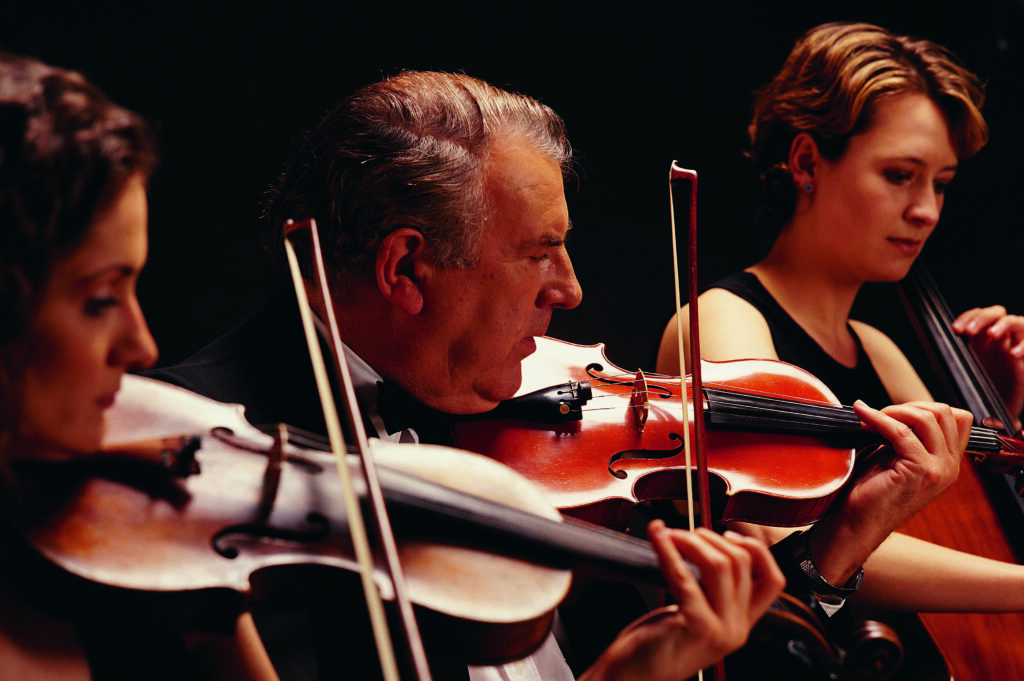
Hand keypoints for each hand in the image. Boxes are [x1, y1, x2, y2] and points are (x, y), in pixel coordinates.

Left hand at [579, 523, 783, 680]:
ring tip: (670, 536)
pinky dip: (668, 549)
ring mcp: (720, 629)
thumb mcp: (697, 617)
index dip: (757, 550)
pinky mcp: (695, 625)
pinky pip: (684, 575)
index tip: (730, 534)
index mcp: (742, 625)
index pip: (773, 581)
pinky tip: (657, 537)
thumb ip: (712, 591)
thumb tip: (711, 545)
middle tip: (685, 534)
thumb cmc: (658, 643)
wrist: (633, 676)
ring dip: (691, 541)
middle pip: (741, 564)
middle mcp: (737, 629)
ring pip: (719, 565)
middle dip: (710, 538)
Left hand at [808, 401, 970, 584]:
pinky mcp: (921, 471)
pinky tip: (862, 416)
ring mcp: (939, 469)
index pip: (958, 418)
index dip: (924, 407)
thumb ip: (907, 434)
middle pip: (945, 412)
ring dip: (894, 411)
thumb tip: (898, 407)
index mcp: (948, 461)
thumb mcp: (895, 455)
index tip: (894, 413)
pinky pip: (902, 431)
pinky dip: (878, 418)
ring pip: (929, 417)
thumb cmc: (872, 489)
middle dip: (909, 406)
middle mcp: (951, 466)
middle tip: (880, 415)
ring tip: (871, 418)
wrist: (859, 521)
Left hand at [953, 306, 1023, 422]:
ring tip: (992, 334)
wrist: (1001, 411)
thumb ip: (954, 361)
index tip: (956, 329)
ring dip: (1003, 324)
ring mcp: (1016, 346)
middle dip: (982, 317)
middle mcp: (1000, 339)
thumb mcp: (965, 373)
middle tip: (970, 331)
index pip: (977, 315)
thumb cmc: (982, 390)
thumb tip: (931, 352)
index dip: (968, 317)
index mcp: (983, 339)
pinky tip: (1014, 354)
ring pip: (1016, 322)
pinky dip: (1023, 345)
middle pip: (996, 313)